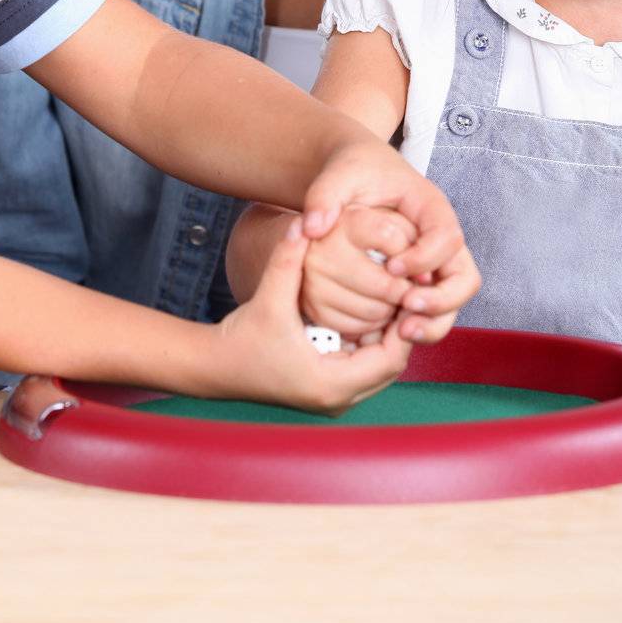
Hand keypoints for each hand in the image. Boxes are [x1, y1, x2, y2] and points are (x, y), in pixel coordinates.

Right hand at [209, 219, 411, 414]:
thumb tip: (303, 223)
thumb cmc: (241, 339)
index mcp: (329, 383)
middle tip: (403, 292)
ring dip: (386, 337)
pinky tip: (367, 313)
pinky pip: (364, 369)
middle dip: (399, 329)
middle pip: (391, 365)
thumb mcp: (268, 297)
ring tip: (389, 299)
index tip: (406, 291)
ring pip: (380, 369)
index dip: (403, 324)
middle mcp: (337, 399)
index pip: (391, 358)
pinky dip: (370, 344)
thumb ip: (287, 260)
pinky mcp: (327, 392)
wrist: (215, 368)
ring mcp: (333, 399)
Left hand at [302, 142, 480, 339]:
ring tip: (400, 331)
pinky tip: (389, 331)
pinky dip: (418, 322)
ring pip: (452, 301)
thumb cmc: (353, 170)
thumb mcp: (339, 174)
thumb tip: (312, 228)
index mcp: (431, 206)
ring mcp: (435, 261)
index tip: (391, 267)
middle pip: (464, 278)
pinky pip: (432, 308)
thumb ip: (324, 196)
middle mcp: (441, 237)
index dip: (424, 258)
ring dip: (432, 321)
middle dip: (440, 301)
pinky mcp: (421, 278)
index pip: (447, 237)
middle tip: (405, 310)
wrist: (357, 171)